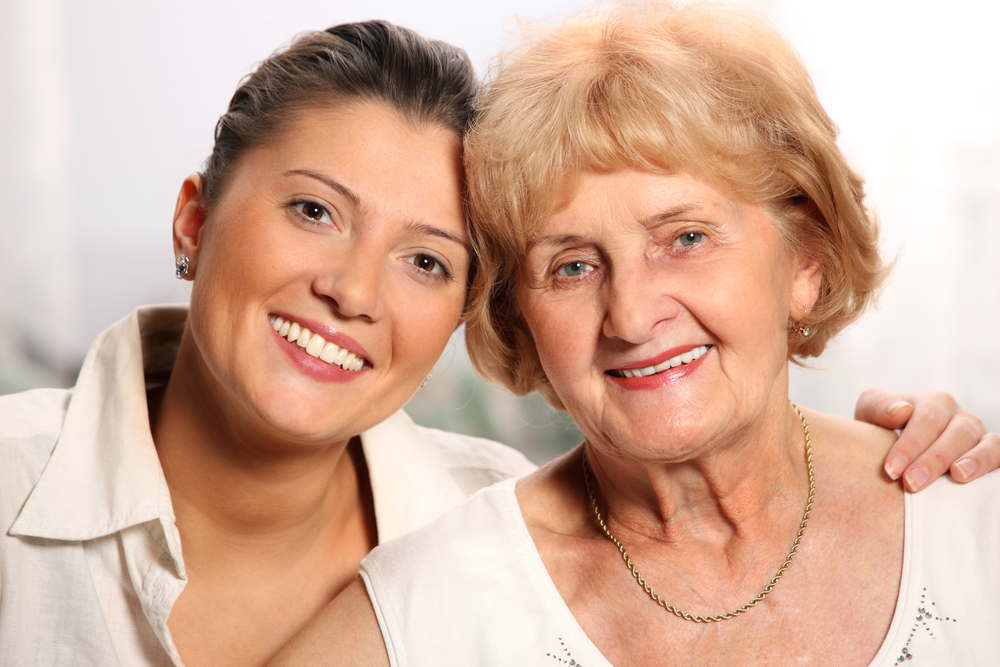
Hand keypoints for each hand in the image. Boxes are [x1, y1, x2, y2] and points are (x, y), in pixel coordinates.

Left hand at [855, 387, 999, 491]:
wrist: (892, 448)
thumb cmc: (880, 430)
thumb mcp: (870, 413)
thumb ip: (879, 406)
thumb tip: (902, 410)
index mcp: (933, 402)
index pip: (924, 420)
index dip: (909, 445)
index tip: (891, 470)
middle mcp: (959, 417)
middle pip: (955, 434)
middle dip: (933, 459)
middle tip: (911, 483)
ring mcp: (978, 436)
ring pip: (984, 443)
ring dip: (972, 461)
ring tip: (956, 476)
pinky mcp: (991, 454)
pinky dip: (991, 464)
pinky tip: (976, 478)